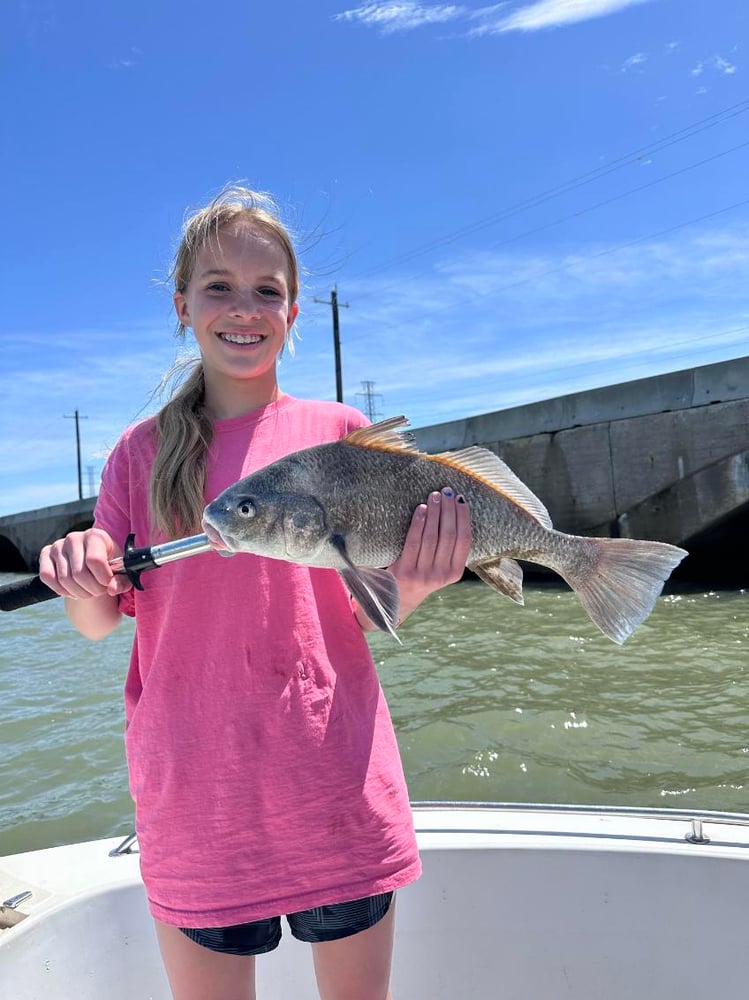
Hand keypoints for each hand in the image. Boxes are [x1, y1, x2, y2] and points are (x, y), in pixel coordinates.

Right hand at [39, 527, 131, 599]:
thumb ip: (122, 581)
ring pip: (64, 579)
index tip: (108, 583)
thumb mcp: (121, 572)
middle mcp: (74, 537)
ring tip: (88, 591)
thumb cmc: (109, 566)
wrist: (93, 563)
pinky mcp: (45, 554)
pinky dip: (61, 589)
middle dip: (92, 589)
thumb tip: (112, 588)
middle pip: (79, 573)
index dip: (103, 578)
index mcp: (95, 536)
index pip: (94, 560)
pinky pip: (47, 576)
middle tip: (99, 591)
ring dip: (79, 593)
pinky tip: (72, 590)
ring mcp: (58, 545)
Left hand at [389, 487, 470, 621]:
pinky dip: (419, 523)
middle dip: (449, 509)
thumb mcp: (438, 569)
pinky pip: (414, 541)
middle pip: (449, 535)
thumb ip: (447, 550)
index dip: (464, 517)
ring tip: (434, 495)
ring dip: (435, 512)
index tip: (461, 499)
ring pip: (433, 536)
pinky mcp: (405, 571)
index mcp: (454, 573)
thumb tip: (453, 511)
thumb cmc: (418, 576)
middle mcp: (441, 575)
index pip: (464, 540)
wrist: (393, 601)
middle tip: (446, 491)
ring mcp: (423, 574)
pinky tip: (421, 509)